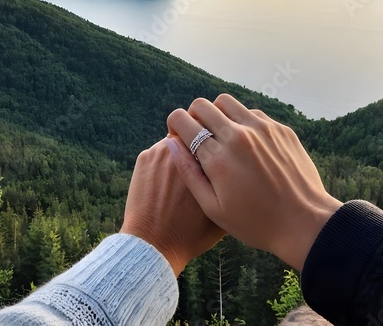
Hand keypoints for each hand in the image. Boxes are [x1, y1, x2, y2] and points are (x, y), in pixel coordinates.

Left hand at [120, 138, 224, 275]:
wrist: (154, 245)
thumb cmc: (192, 233)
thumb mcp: (222, 212)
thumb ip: (229, 184)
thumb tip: (238, 167)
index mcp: (207, 159)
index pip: (214, 137)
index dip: (216, 145)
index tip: (217, 157)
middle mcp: (184, 148)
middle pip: (194, 136)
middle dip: (197, 146)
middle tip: (200, 166)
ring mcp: (161, 151)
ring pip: (176, 142)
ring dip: (181, 152)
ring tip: (181, 178)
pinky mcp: (144, 157)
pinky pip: (159, 152)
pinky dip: (164, 161)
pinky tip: (165, 182)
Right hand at [166, 94, 341, 270]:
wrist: (304, 223)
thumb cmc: (255, 222)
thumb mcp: (213, 207)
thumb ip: (187, 172)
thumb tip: (170, 142)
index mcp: (217, 157)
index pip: (183, 120)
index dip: (174, 125)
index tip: (178, 136)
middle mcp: (238, 135)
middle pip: (202, 105)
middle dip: (193, 116)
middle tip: (198, 136)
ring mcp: (261, 128)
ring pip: (227, 102)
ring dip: (218, 114)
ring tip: (222, 136)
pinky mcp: (280, 128)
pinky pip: (252, 112)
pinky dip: (242, 121)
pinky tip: (247, 143)